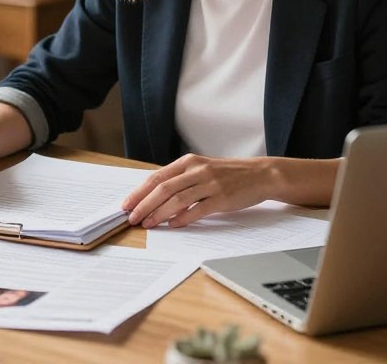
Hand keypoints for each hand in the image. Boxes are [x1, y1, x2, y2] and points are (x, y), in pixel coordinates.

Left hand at [121, 154, 271, 228]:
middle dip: (144, 204)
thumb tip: (155, 197)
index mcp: (189, 161)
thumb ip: (181, 180)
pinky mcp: (222, 198)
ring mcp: (210, 184)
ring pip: (177, 200)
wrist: (260, 174)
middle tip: (132, 217)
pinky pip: (198, 209)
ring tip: (148, 224)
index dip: (140, 191)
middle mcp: (197, 170)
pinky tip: (173, 225)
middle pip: (164, 188)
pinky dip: (183, 218)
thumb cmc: (228, 174)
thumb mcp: (202, 169)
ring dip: (159, 213)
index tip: (126, 204)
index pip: (157, 177)